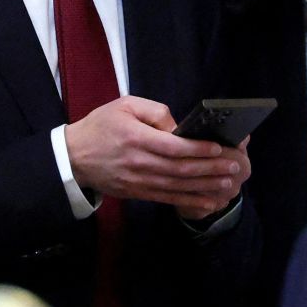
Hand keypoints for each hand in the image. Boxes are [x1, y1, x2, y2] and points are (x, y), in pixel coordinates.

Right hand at [64, 96, 246, 211]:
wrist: (73, 157)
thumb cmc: (101, 126)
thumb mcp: (125, 105)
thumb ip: (154, 112)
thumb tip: (178, 127)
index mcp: (136, 138)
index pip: (172, 146)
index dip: (197, 149)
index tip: (218, 149)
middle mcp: (139, 162)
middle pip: (180, 168)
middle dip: (209, 169)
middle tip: (233, 167)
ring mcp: (138, 181)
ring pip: (177, 186)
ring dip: (205, 186)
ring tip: (227, 184)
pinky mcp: (137, 193)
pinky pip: (167, 199)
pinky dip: (189, 201)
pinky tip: (208, 201)